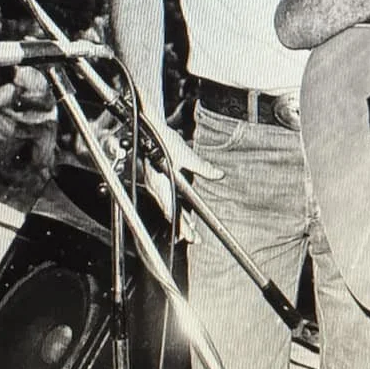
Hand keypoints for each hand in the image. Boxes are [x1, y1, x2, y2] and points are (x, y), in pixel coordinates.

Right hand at [144, 123, 222, 242]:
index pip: (171, 210)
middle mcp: (156, 187)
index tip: (189, 235)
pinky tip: (184, 215)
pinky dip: (175, 210)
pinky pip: (167, 200)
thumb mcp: (186, 154)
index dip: (180, 224)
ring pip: (167, 208)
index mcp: (161, 183)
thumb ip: (202, 167)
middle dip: (181, 227)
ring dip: (178, 220)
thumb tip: (218, 174)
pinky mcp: (157, 183)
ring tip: (190, 233)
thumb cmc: (164, 140)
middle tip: (193, 239)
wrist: (150, 130)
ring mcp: (155, 186)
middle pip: (169, 213)